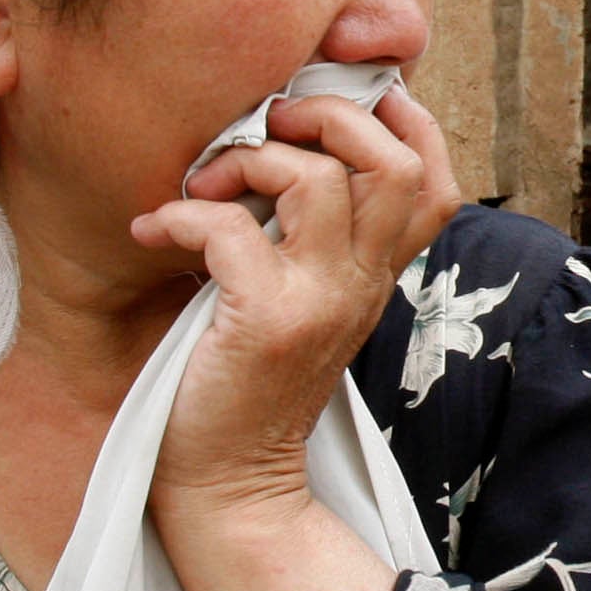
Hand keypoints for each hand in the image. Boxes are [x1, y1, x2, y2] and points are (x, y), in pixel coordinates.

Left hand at [130, 86, 460, 526]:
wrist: (231, 488)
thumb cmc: (248, 388)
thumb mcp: (305, 308)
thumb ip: (313, 246)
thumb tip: (282, 157)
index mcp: (376, 278)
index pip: (436, 182)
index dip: (404, 123)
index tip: (338, 102)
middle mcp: (362, 286)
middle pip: (394, 163)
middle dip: (328, 116)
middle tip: (268, 126)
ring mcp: (321, 303)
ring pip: (319, 180)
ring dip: (251, 159)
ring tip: (206, 183)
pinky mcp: (266, 322)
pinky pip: (231, 227)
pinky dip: (183, 214)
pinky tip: (155, 230)